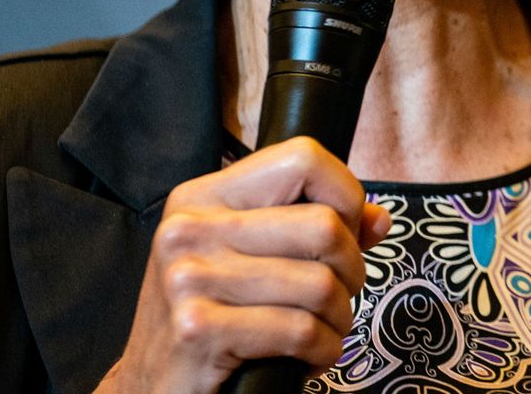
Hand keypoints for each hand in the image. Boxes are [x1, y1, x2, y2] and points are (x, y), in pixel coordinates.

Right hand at [94, 136, 390, 393]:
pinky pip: (300, 331)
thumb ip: (311, 229)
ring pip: (320, 284)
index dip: (346, 195)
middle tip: (338, 296)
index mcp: (202, 197)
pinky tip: (310, 358)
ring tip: (323, 331)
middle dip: (352, 270)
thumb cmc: (210, 318)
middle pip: (324, 225)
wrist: (152, 388)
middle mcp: (189, 229)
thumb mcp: (248, 259)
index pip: (303, 158)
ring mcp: (189, 278)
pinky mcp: (198, 329)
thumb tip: (378, 219)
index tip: (346, 232)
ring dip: (339, 319)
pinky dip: (323, 351)